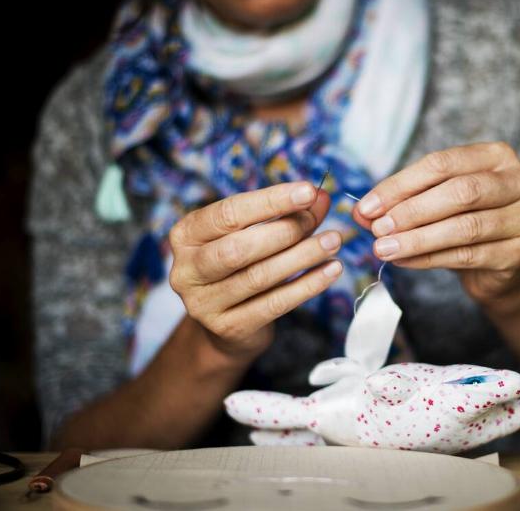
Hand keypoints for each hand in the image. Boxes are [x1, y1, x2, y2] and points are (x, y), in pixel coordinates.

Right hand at [169, 182, 342, 359]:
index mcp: (186, 235)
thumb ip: (286, 215)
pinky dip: (307, 285)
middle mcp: (186, 270)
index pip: (229, 213)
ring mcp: (203, 303)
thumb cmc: (241, 266)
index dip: (271, 201)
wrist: (226, 325)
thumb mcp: (255, 234)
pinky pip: (274, 304)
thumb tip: (320, 197)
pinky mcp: (228, 328)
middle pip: (239, 248)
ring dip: (302, 257)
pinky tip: (331, 270)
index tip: (308, 191)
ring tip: (333, 242)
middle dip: (285, 231)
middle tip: (318, 222)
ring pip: (259, 277)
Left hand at [353, 142, 519, 301]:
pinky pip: (467, 255)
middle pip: (460, 192)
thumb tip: (362, 211)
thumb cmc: (462, 221)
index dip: (401, 185)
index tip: (367, 206)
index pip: (443, 164)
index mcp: (497, 155)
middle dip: (411, 211)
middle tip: (377, 229)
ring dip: (417, 239)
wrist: (497, 265)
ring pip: (465, 227)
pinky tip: (404, 261)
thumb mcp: (434, 202)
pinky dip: (429, 258)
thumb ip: (402, 201)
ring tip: (384, 248)